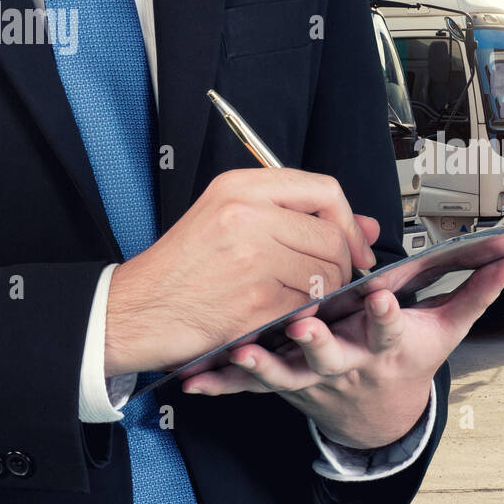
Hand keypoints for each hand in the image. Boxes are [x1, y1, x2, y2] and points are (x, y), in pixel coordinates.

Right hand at [103, 169, 377, 376]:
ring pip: (326, 275)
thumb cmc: (181, 268)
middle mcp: (248, 216)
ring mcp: (252, 259)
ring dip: (320, 295)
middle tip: (322, 281)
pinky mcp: (255, 302)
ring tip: (289, 298)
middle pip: (332, 238)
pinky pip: (307, 307)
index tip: (355, 245)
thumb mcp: (230, 219)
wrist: (135, 310)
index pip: (324, 191)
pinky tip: (274, 315)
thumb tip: (367, 225)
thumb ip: (298, 218)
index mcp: (241, 187)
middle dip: (340, 266)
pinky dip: (300, 317)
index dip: (348, 222)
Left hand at [179, 239, 503, 448]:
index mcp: (387, 347)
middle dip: (319, 341)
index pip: (391, 329)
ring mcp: (314, 380)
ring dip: (264, 364)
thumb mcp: (447, 329)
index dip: (386, 314)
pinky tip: (197, 379)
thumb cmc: (409, 363)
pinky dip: (224, 383)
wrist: (379, 418)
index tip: (380, 296)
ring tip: (244, 348)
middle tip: (304, 324)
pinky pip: (251, 388)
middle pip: (333, 355)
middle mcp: (349, 365)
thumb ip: (475, 290)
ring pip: (286, 374)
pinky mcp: (286, 387)